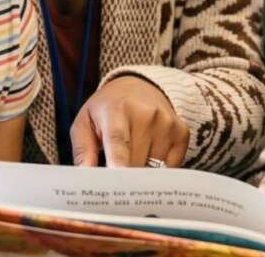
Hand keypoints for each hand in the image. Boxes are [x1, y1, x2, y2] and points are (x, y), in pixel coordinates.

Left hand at [69, 75, 189, 168]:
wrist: (140, 87)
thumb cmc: (108, 110)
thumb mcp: (85, 122)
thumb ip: (82, 150)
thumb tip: (85, 175)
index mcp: (117, 110)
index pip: (119, 140)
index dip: (119, 162)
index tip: (118, 178)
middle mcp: (147, 115)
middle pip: (136, 163)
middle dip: (124, 176)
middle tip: (114, 173)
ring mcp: (167, 124)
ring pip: (154, 169)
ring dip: (142, 171)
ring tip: (132, 154)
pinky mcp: (182, 133)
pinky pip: (171, 167)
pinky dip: (159, 169)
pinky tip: (149, 154)